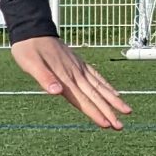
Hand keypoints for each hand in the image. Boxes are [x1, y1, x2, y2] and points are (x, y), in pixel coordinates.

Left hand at [10, 34, 129, 130]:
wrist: (33, 29)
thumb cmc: (28, 49)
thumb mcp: (30, 64)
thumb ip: (44, 78)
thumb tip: (56, 92)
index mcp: (64, 78)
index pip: (82, 100)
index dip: (95, 113)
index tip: (107, 124)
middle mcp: (75, 74)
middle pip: (95, 96)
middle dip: (109, 112)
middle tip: (121, 126)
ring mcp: (79, 68)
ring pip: (100, 87)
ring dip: (113, 100)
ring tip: (127, 111)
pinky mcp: (79, 63)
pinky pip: (97, 77)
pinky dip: (107, 86)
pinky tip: (115, 93)